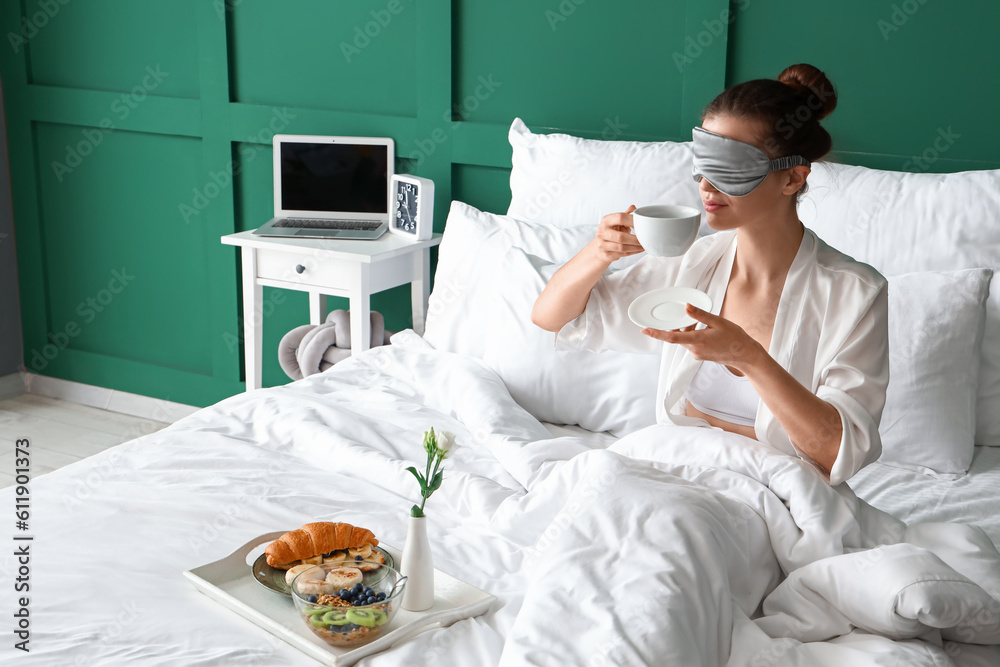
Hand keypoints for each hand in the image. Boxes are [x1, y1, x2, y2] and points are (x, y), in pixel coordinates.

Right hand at [591, 205, 644, 263]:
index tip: (643, 224)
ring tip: (644, 246)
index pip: (620, 218)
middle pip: (621, 237)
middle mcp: (602, 232)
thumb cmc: (611, 233)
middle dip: (635, 239)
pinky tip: (638, 250)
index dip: (633, 220)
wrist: (599, 247)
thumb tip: (634, 207)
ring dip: (635, 247)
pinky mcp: (606, 254)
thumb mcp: (616, 222)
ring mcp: (602, 244)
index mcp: (606, 221)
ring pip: (622, 248)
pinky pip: (622, 254)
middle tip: (645, 239)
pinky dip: (633, 252)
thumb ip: (625, 215)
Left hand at [641, 304, 764, 372]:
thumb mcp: (718, 322)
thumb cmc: (734, 338)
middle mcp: (694, 350)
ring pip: (684, 339)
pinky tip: (706, 330)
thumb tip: (686, 307)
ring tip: (706, 325)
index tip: (645, 330)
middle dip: (678, 326)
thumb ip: (700, 315)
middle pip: (677, 336)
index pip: (672, 337)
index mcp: (698, 340)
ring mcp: (697, 354)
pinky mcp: (700, 355)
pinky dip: (693, 335)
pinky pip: (690, 343)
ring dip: (688, 330)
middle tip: (690, 318)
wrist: (745, 355)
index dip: (657, 333)